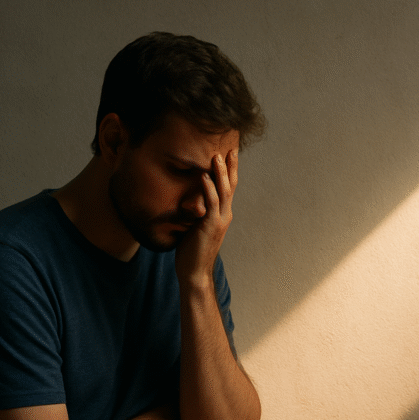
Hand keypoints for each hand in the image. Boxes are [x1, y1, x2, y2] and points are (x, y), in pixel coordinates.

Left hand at [175, 149, 237, 286]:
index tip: (228, 154)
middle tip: (231, 147)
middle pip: (231, 185)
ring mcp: (220, 220)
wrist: (194, 272)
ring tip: (217, 155)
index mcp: (222, 214)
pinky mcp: (211, 225)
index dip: (229, 171)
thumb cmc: (191, 251)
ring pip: (224, 191)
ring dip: (221, 172)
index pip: (228, 188)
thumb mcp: (194, 227)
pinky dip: (208, 188)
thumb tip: (187, 200)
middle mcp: (225, 215)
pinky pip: (211, 203)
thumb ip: (195, 212)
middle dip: (231, 166)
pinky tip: (203, 176)